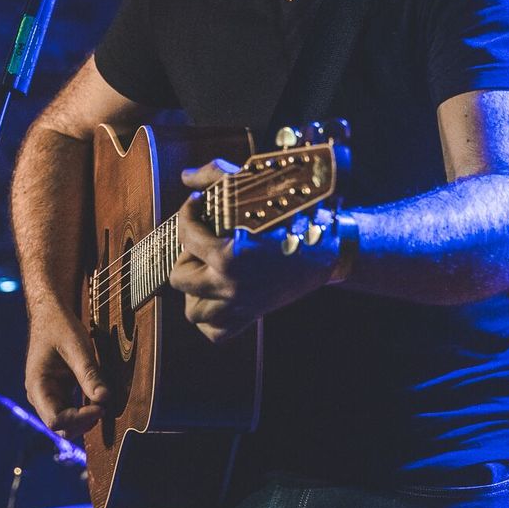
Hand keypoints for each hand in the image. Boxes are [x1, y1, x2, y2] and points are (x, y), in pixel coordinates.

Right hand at [23, 308, 113, 437]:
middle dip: (83, 422)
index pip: (55, 420)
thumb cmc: (59, 326)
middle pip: (60, 426)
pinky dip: (85, 410)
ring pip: (66, 422)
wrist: (50, 312)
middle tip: (104, 407)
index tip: (101, 407)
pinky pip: (71, 410)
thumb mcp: (76, 347)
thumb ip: (89, 374)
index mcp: (37, 386)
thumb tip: (105, 398)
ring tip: (103, 403)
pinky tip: (98, 400)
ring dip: (85, 418)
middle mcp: (39, 396)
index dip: (79, 419)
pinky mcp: (59, 391)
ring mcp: (48, 395)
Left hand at [169, 158, 336, 342]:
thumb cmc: (295, 216)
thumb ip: (215, 175)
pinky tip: (218, 295)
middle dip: (186, 255)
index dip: (187, 214)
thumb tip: (187, 176)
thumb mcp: (256, 188)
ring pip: (193, 311)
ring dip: (194, 290)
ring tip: (207, 270)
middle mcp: (230, 286)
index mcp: (229, 256)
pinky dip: (211, 318)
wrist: (329, 249)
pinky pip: (215, 332)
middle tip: (203, 242)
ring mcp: (240, 305)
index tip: (198, 206)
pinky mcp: (251, 316)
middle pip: (179, 277)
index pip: (185, 235)